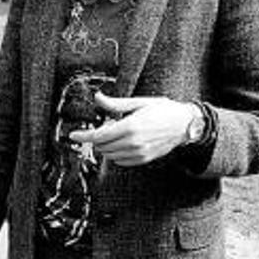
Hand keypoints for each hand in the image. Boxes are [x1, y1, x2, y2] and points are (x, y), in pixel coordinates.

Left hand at [68, 93, 194, 166]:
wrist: (185, 124)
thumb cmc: (162, 110)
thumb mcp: (138, 103)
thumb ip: (115, 104)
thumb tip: (97, 98)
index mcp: (130, 126)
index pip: (99, 135)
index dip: (83, 135)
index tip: (73, 135)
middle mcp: (133, 142)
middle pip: (102, 146)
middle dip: (98, 137)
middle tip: (108, 125)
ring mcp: (139, 153)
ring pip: (109, 155)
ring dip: (106, 145)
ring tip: (118, 133)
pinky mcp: (143, 159)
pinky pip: (120, 161)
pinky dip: (115, 153)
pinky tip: (123, 142)